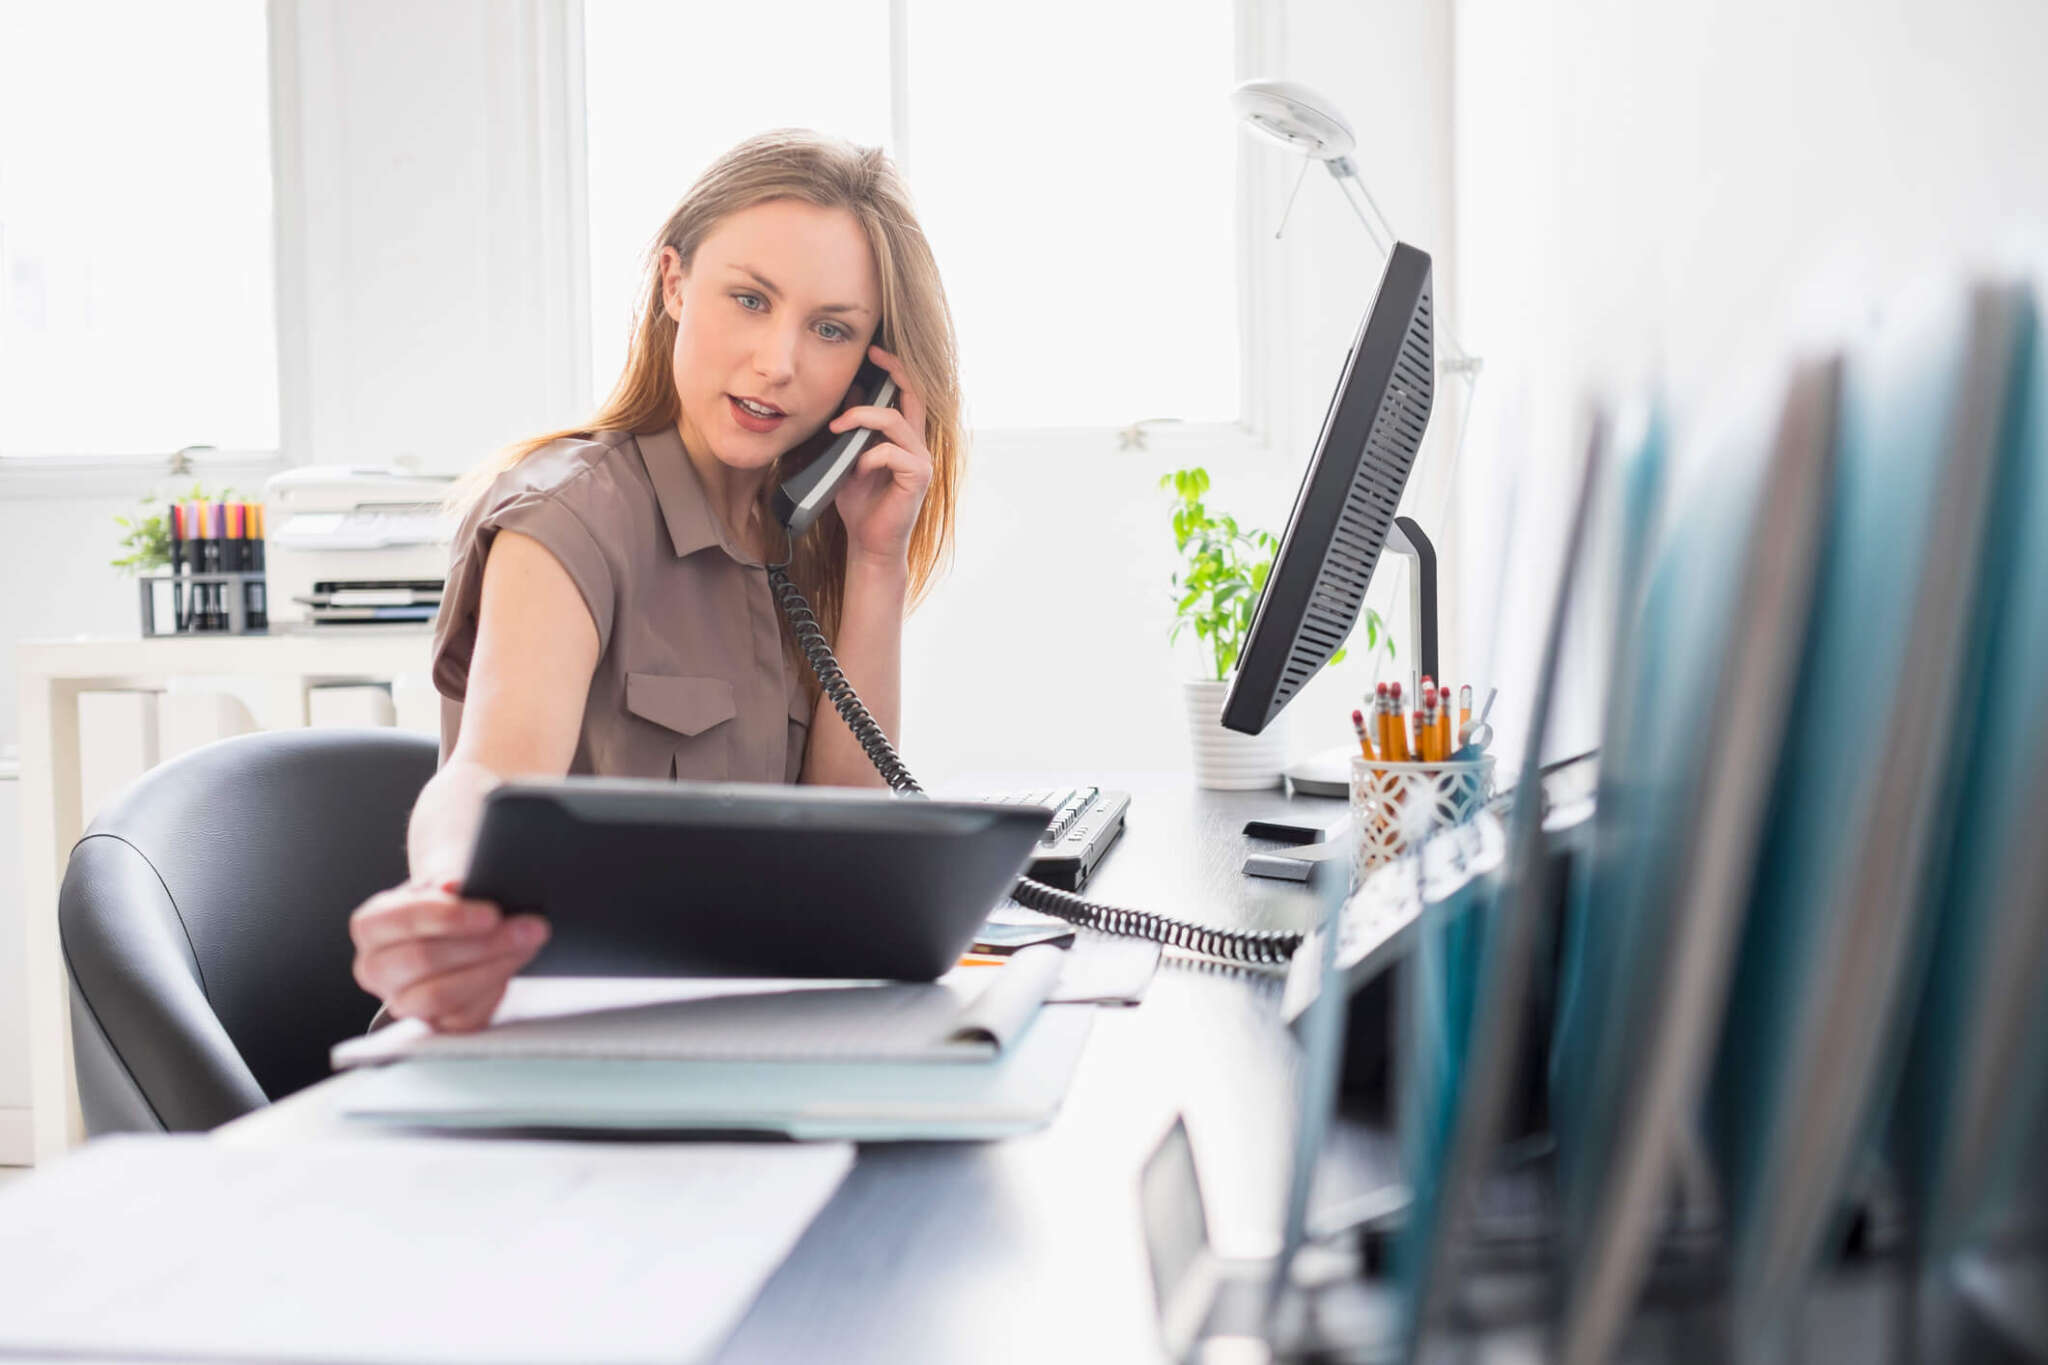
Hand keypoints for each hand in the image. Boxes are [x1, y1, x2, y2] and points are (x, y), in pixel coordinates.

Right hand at [349, 877, 549, 1032]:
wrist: (458, 927)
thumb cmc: (451, 902)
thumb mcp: (447, 883)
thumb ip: (448, 882)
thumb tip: (455, 886)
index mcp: (371, 926)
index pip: (400, 921)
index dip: (447, 917)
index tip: (492, 912)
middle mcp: (375, 968)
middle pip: (423, 959)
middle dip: (482, 944)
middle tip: (528, 927)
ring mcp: (401, 1001)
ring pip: (440, 994)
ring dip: (492, 967)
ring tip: (528, 942)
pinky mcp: (434, 1024)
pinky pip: (462, 1017)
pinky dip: (494, 988)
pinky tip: (515, 963)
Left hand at [828, 344, 932, 567]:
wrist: (869, 543)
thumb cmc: (860, 504)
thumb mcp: (849, 459)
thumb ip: (854, 431)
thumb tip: (849, 395)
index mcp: (905, 439)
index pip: (907, 395)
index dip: (895, 370)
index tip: (874, 352)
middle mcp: (917, 446)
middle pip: (914, 396)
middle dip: (894, 371)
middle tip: (872, 355)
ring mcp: (920, 461)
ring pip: (894, 421)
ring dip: (862, 418)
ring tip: (837, 427)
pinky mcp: (917, 477)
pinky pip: (890, 452)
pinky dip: (868, 456)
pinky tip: (856, 469)